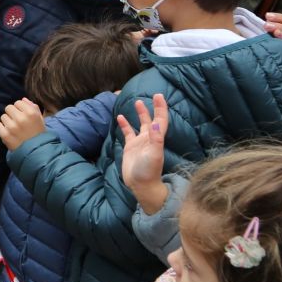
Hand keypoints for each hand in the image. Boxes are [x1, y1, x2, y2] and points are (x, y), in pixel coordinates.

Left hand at [0, 98, 44, 149]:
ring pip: (3, 116)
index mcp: (31, 113)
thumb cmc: (38, 134)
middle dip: (12, 113)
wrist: (36, 152)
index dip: (20, 108)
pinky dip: (0, 127)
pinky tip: (7, 131)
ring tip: (13, 128)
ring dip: (7, 121)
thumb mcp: (40, 119)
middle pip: (9, 108)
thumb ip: (33, 107)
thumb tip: (23, 99)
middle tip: (16, 121)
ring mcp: (12, 126)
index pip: (18, 102)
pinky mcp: (5, 134)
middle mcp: (21, 118)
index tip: (22, 115)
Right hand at [118, 94, 169, 214]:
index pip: (161, 120)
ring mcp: (140, 143)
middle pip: (153, 119)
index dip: (161, 108)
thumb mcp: (154, 155)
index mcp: (156, 139)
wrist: (141, 185)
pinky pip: (128, 132)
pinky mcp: (131, 147)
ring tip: (137, 102)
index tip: (159, 96)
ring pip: (141, 124)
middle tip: (153, 95)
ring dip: (140, 114)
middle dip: (153, 108)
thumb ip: (155, 139)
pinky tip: (120, 117)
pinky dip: (125, 125)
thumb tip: (155, 123)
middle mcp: (150, 139)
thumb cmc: (149, 171)